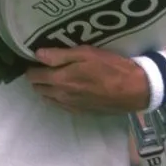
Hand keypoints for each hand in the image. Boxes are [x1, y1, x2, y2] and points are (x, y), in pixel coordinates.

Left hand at [26, 46, 150, 113]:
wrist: (134, 90)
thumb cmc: (111, 67)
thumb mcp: (87, 53)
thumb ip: (60, 55)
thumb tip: (37, 54)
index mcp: (60, 80)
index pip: (34, 75)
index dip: (32, 66)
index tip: (37, 58)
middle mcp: (61, 95)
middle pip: (38, 88)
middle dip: (37, 77)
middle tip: (45, 66)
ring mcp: (70, 106)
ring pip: (47, 98)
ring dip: (46, 88)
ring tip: (55, 76)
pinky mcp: (80, 111)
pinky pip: (59, 105)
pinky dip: (57, 96)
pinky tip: (66, 89)